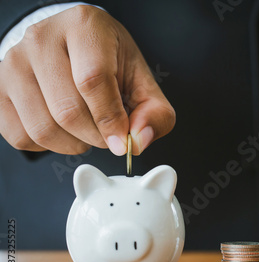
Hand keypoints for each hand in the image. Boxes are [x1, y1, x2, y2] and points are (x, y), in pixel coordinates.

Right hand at [0, 5, 174, 154]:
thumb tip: (139, 141)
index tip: (123, 143)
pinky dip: (48, 146)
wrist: (72, 44)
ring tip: (87, 132)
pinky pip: (20, 136)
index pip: (92, 80)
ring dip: (72, 144)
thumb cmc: (110, 62)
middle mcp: (42, 38)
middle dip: (95, 136)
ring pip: (42, 128)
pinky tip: (63, 131)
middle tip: (108, 136)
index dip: (110, 120)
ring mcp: (14, 62)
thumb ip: (154, 112)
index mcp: (84, 27)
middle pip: (67, 110)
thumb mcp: (142, 80)